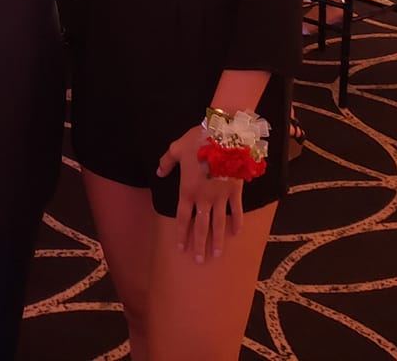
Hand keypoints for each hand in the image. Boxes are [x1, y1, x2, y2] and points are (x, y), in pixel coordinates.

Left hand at [156, 124, 243, 262]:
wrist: (224, 136)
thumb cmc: (197, 141)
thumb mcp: (176, 149)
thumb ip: (167, 162)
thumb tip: (159, 173)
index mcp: (187, 191)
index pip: (183, 219)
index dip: (182, 235)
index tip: (181, 249)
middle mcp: (203, 199)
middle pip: (201, 226)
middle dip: (200, 244)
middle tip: (200, 260)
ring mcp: (220, 197)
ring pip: (218, 223)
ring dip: (217, 240)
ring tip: (216, 254)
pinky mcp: (235, 192)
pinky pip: (236, 211)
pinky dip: (237, 222)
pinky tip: (236, 233)